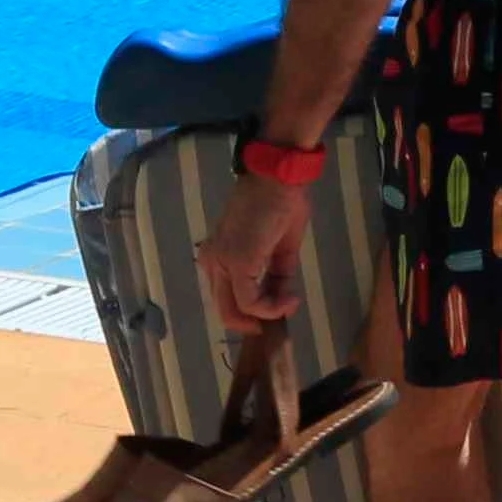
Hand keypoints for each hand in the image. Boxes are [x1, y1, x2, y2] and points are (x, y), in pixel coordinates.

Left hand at [201, 165, 308, 333]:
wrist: (279, 179)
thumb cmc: (280, 205)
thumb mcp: (280, 250)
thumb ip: (276, 277)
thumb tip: (283, 300)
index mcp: (217, 256)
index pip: (228, 296)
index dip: (254, 310)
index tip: (283, 304)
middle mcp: (211, 262)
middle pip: (225, 310)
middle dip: (254, 321)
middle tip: (281, 316)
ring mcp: (220, 264)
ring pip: (233, 311)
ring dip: (265, 314)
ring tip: (290, 303)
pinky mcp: (236, 265)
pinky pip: (250, 302)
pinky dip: (270, 308)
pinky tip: (289, 300)